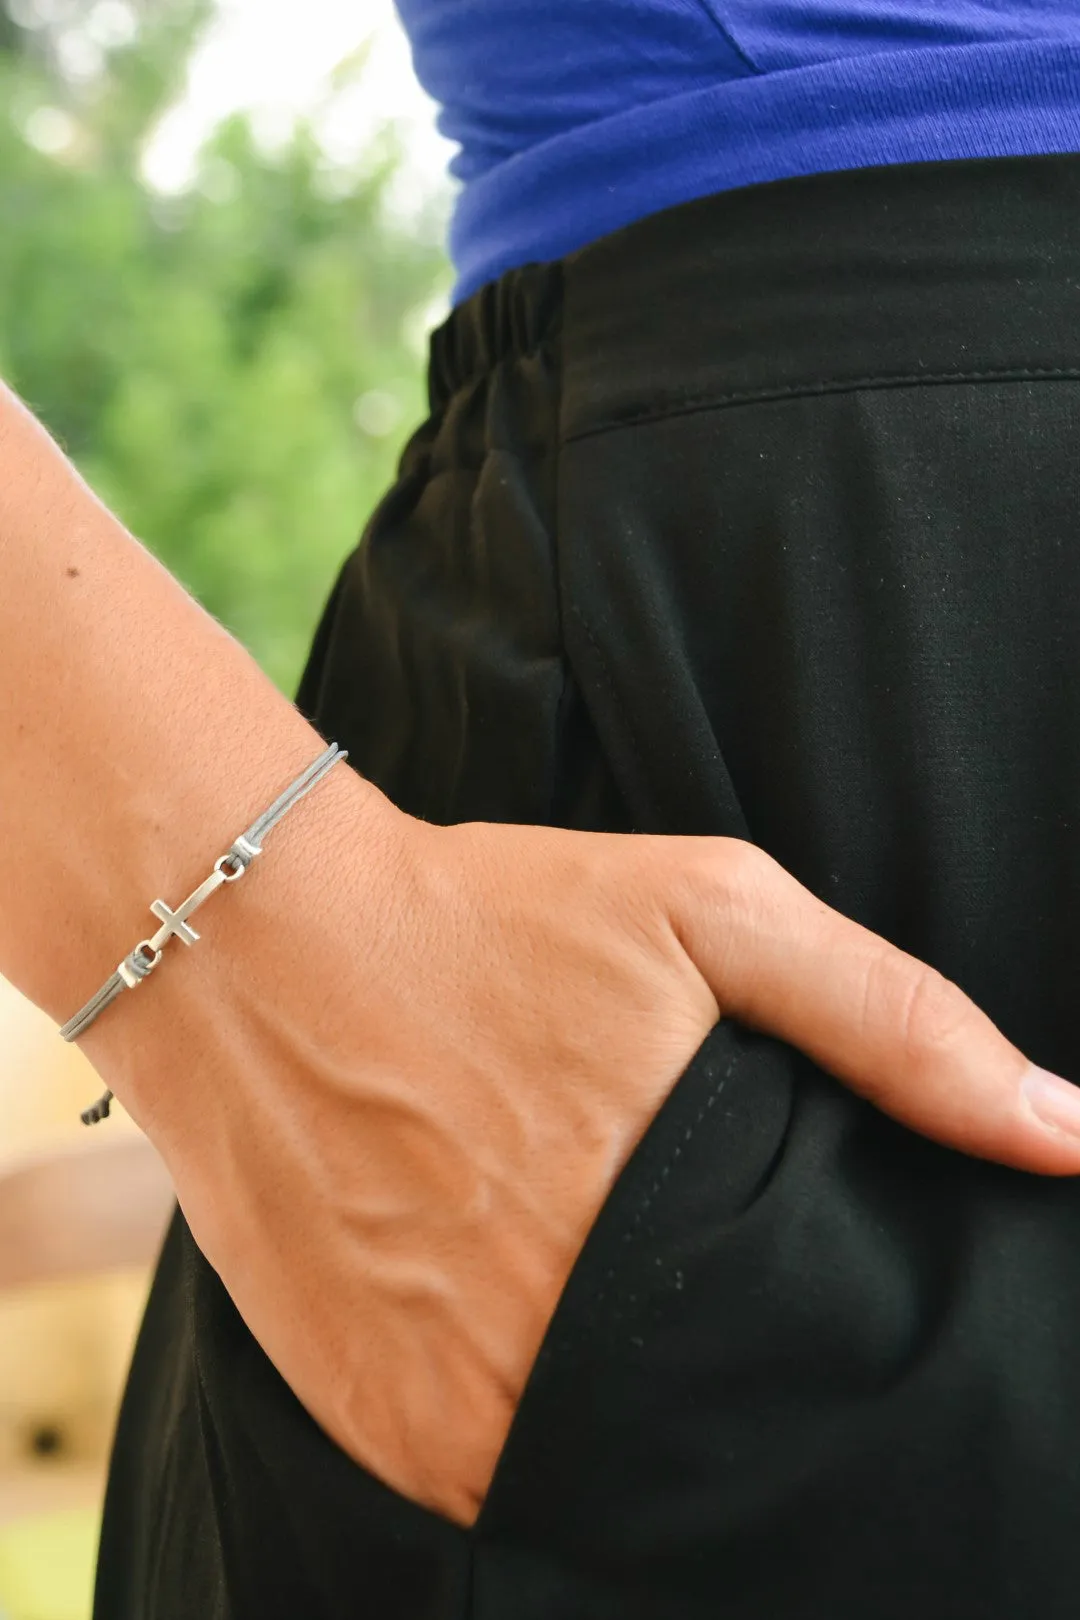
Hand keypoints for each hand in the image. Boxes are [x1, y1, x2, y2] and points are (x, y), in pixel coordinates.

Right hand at [86, 775, 1079, 1525]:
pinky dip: (521, 1413)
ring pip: (601, 1472)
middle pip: (708, 1433)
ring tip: (587, 1273)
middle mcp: (552, 1356)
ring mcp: (444, 1408)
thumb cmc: (493, 915)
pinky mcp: (365, 1422)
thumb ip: (895, 1023)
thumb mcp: (709, 912)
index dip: (819, 1337)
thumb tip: (1070, 1135)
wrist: (255, 939)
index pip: (811, 1374)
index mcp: (662, 1239)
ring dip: (618, 1400)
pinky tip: (508, 1299)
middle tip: (679, 1262)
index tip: (795, 1288)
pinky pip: (490, 1476)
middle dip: (721, 1369)